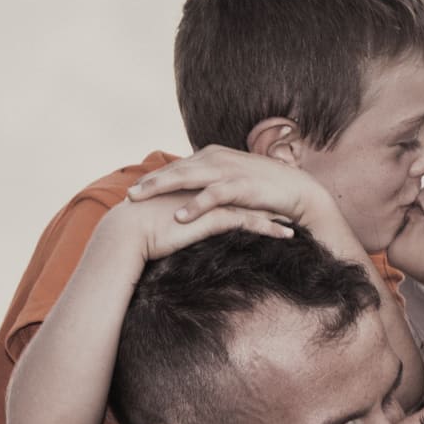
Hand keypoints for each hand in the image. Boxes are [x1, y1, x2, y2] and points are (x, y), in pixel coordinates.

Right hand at [97, 189, 291, 265]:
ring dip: (276, 215)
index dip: (246, 195)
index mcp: (193, 186)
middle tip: (289, 206)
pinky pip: (249, 222)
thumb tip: (179, 224)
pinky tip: (287, 236)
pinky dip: (270, 229)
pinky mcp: (214, 217)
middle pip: (244, 191)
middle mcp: (204, 188)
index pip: (226, 187)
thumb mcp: (163, 220)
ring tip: (296, 224)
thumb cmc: (139, 230)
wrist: (127, 232)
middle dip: (267, 200)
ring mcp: (211, 200)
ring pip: (252, 206)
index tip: (265, 201)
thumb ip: (176, 217)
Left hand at [127, 146, 333, 231]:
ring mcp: (228, 170)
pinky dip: (195, 206)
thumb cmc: (264, 190)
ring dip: (161, 188)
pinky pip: (212, 196)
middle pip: (175, 169)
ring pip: (186, 177)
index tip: (134, 190)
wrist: (297, 191)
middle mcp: (216, 158)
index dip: (155, 178)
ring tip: (139, 200)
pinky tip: (178, 217)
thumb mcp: (232, 182)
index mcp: (212, 156)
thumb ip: (211, 183)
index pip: (177, 166)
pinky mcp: (241, 186)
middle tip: (127, 195)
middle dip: (150, 182)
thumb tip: (191, 196)